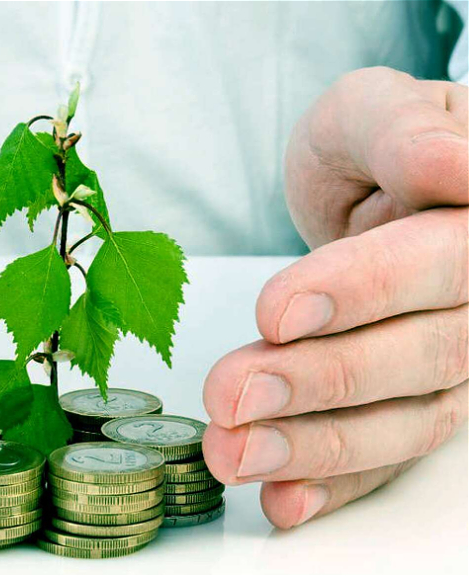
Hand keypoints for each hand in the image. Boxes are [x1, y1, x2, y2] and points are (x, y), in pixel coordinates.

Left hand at [202, 67, 467, 527]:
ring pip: (405, 418)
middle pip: (422, 354)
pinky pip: (387, 455)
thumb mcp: (367, 115)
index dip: (361, 291)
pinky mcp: (417, 403)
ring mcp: (457, 361)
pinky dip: (335, 484)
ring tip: (234, 453)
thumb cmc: (371, 146)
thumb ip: (402, 133)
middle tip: (231, 394)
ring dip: (316, 446)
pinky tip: (282, 500)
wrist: (375, 190)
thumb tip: (456, 170)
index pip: (437, 261)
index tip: (276, 312)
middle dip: (319, 380)